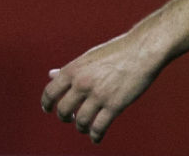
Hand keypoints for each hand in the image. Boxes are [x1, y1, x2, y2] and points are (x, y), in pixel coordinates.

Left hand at [40, 31, 159, 143]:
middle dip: (65, 117)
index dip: (46, 104)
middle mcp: (82, 82)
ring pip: (80, 122)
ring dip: (81, 127)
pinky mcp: (114, 105)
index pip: (50, 92)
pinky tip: (96, 137)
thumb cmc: (116, 51)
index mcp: (73, 69)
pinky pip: (99, 128)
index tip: (48, 109)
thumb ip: (70, 69)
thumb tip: (51, 75)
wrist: (142, 50)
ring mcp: (98, 95)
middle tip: (69, 118)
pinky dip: (95, 136)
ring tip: (84, 127)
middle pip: (63, 110)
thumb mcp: (88, 57)